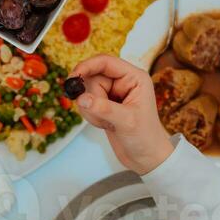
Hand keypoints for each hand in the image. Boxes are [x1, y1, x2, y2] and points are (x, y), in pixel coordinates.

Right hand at [71, 54, 173, 174]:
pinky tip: (104, 125)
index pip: (105, 62)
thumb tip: (81, 98)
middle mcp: (123, 82)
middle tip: (100, 114)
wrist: (146, 158)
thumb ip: (103, 108)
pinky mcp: (104, 105)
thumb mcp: (126, 121)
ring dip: (91, 109)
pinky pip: (86, 103)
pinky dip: (90, 115)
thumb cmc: (145, 138)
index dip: (87, 66)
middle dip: (91, 96)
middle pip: (93, 77)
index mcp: (134, 77)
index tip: (73, 78)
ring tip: (106, 123)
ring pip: (87, 91)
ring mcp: (113, 94)